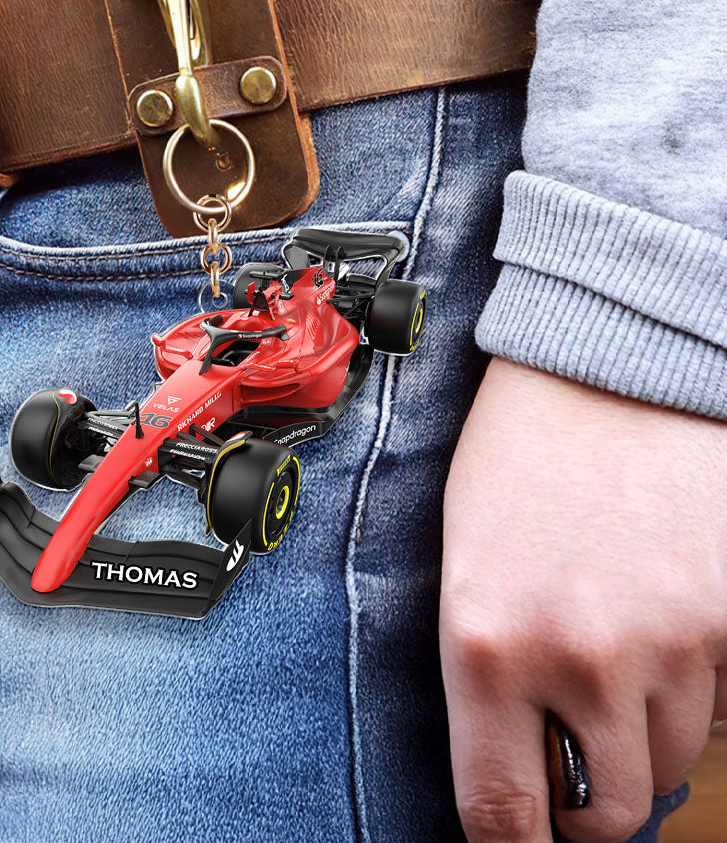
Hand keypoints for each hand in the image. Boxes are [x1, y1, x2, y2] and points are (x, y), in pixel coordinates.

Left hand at [441, 358, 726, 842]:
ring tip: (616, 653)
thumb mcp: (467, 566)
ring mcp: (672, 642)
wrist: (606, 372)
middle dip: (590, 801)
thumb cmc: (519, 461)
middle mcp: (581, 658)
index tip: (521, 841)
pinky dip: (695, 690)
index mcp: (487, 643)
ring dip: (645, 734)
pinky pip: (724, 706)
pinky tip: (663, 624)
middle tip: (576, 754)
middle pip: (610, 812)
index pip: (503, 810)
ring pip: (674, 760)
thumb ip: (491, 675)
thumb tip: (526, 764)